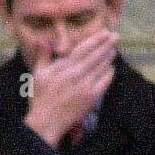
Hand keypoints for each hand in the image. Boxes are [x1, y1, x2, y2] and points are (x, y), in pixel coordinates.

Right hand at [24, 29, 117, 147]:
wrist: (47, 122)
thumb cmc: (41, 98)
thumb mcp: (37, 74)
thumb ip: (43, 55)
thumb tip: (45, 39)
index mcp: (63, 67)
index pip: (83, 48)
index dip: (96, 39)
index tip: (105, 32)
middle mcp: (76, 74)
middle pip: (95, 56)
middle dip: (106, 44)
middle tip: (116, 36)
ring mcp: (85, 86)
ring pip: (101, 67)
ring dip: (108, 57)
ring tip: (114, 49)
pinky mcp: (91, 98)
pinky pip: (104, 82)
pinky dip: (109, 74)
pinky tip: (111, 68)